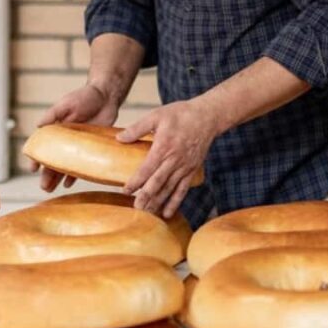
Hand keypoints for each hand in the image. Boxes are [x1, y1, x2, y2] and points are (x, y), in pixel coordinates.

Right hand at [28, 83, 119, 191]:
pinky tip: (70, 183)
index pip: (42, 146)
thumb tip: (38, 126)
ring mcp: (78, 146)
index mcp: (55, 129)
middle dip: (46, 174)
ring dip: (57, 178)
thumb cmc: (84, 97)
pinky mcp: (91, 148)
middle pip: (52, 160)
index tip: (32, 168)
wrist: (106, 96)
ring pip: (65, 165)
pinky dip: (75, 174)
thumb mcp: (66, 104)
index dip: (36, 158)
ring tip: (51, 189)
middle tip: (43, 187)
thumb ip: (52, 114)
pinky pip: (82, 164)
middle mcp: (64, 140)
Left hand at [118, 99, 218, 217]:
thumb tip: (119, 138)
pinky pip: (182, 190)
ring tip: (147, 214)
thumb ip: (137, 128)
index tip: (125, 190)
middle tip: (135, 209)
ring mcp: (185, 167)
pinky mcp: (192, 170)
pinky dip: (175, 202)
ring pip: (169, 189)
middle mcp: (175, 160)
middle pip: (158, 182)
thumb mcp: (156, 115)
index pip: (147, 168)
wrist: (207, 117)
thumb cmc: (180, 114)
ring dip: (158, 202)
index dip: (136, 181)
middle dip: (146, 197)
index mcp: (164, 146)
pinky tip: (166, 213)